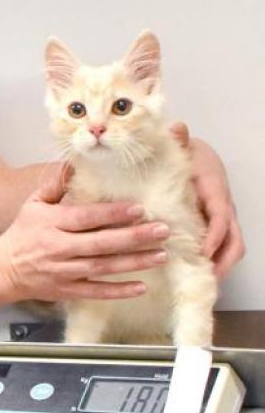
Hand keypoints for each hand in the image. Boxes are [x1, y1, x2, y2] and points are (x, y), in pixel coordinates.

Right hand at [0, 162, 170, 302]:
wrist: (3, 268)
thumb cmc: (23, 232)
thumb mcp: (33, 204)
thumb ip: (55, 185)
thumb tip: (74, 164)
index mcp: (49, 223)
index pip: (85, 217)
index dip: (112, 213)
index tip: (139, 208)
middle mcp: (57, 247)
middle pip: (100, 243)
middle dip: (133, 237)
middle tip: (162, 230)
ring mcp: (62, 271)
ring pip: (102, 267)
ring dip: (134, 262)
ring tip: (161, 254)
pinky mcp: (66, 290)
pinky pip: (96, 291)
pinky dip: (118, 291)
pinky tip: (142, 286)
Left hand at [170, 122, 244, 278]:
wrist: (198, 154)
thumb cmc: (188, 154)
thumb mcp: (183, 147)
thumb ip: (179, 140)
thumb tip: (178, 127)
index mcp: (215, 191)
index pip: (221, 217)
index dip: (214, 235)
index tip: (203, 250)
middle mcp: (224, 207)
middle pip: (234, 240)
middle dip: (223, 261)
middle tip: (205, 280)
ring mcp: (222, 218)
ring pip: (232, 247)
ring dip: (220, 266)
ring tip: (203, 285)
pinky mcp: (215, 225)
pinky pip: (222, 247)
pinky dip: (214, 262)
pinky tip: (197, 275)